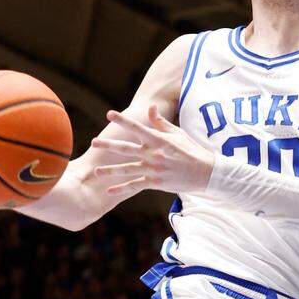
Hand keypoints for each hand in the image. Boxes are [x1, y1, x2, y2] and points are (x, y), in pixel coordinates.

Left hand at [92, 105, 214, 196]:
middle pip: (127, 149)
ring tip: (95, 172)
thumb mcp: (177, 133)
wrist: (205, 173)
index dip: (123, 120)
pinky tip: (109, 190)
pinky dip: (122, 189)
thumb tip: (149, 108)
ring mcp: (154, 169)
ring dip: (110, 171)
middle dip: (109, 145)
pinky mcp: (156, 182)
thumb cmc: (191, 151)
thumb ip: (160, 122)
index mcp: (159, 140)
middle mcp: (154, 154)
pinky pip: (135, 186)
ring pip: (127, 170)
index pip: (137, 127)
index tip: (110, 114)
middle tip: (93, 142)